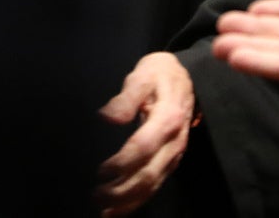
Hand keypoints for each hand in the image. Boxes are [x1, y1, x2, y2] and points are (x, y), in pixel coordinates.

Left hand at [95, 52, 194, 215]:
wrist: (183, 77)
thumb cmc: (158, 75)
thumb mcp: (142, 76)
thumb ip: (125, 99)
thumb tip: (106, 117)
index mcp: (168, 119)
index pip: (143, 148)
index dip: (121, 163)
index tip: (100, 171)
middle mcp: (174, 142)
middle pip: (149, 174)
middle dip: (122, 190)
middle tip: (95, 196)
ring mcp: (175, 154)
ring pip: (153, 185)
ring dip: (128, 201)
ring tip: (104, 209)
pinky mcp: (172, 161)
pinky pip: (156, 184)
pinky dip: (138, 200)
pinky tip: (120, 208)